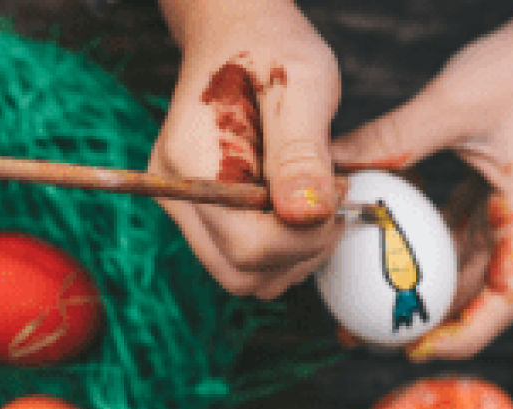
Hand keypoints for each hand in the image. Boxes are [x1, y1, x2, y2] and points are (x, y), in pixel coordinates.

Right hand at [149, 0, 343, 298]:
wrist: (237, 30)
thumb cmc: (273, 48)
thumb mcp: (302, 86)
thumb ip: (302, 153)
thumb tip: (306, 216)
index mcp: (192, 162)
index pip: (248, 248)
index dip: (305, 238)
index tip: (337, 194)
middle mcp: (175, 191)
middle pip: (240, 274)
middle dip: (300, 253)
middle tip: (331, 202)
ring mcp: (183, 204)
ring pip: (242, 275)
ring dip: (293, 255)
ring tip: (317, 199)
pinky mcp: (199, 210)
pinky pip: (242, 257)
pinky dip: (280, 247)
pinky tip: (300, 205)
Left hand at [331, 0, 512, 359]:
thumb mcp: (453, 103)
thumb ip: (393, 140)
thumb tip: (331, 168)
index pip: (505, 300)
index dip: (464, 336)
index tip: (414, 349)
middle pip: (476, 295)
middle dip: (426, 323)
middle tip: (365, 333)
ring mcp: (506, 210)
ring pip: (460, 267)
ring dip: (419, 287)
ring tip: (362, 302)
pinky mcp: (491, 192)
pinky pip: (452, 232)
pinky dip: (419, 245)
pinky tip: (378, 247)